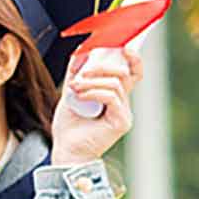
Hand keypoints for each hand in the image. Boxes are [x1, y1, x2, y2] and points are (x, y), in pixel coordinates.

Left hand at [52, 46, 139, 165]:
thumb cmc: (69, 128)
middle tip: (82, 71)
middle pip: (124, 74)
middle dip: (102, 67)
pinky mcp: (121, 122)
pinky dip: (94, 92)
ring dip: (92, 81)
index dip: (133, 59)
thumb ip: (77, 76)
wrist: (66, 151)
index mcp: (114, 96)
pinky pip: (111, 97)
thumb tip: (80, 54)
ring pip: (116, 84)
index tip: (125, 46)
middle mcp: (123, 104)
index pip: (131, 73)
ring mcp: (124, 113)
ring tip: (74, 87)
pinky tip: (79, 96)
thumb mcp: (71, 95)